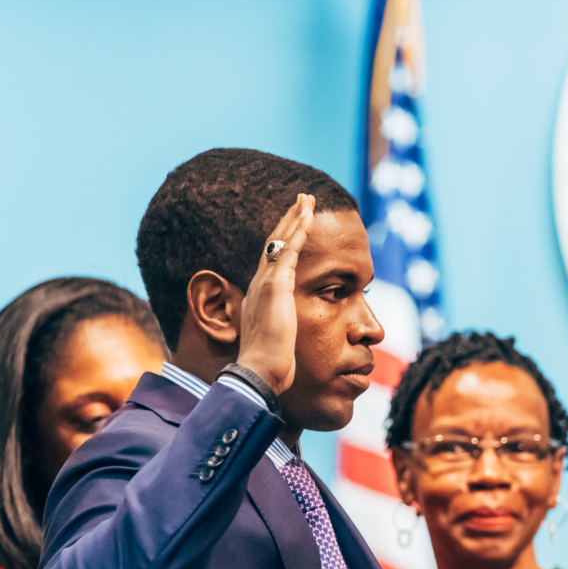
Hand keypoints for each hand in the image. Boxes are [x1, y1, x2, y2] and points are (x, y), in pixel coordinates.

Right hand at [234, 193, 315, 395]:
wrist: (259, 370)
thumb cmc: (268, 361)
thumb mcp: (274, 335)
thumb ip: (276, 324)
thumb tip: (282, 328)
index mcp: (260, 294)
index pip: (272, 258)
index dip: (283, 239)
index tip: (293, 223)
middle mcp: (260, 282)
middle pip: (275, 242)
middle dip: (288, 219)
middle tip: (301, 200)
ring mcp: (266, 282)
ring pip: (282, 240)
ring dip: (296, 217)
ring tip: (307, 199)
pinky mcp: (276, 285)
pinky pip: (289, 250)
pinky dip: (299, 230)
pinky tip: (308, 215)